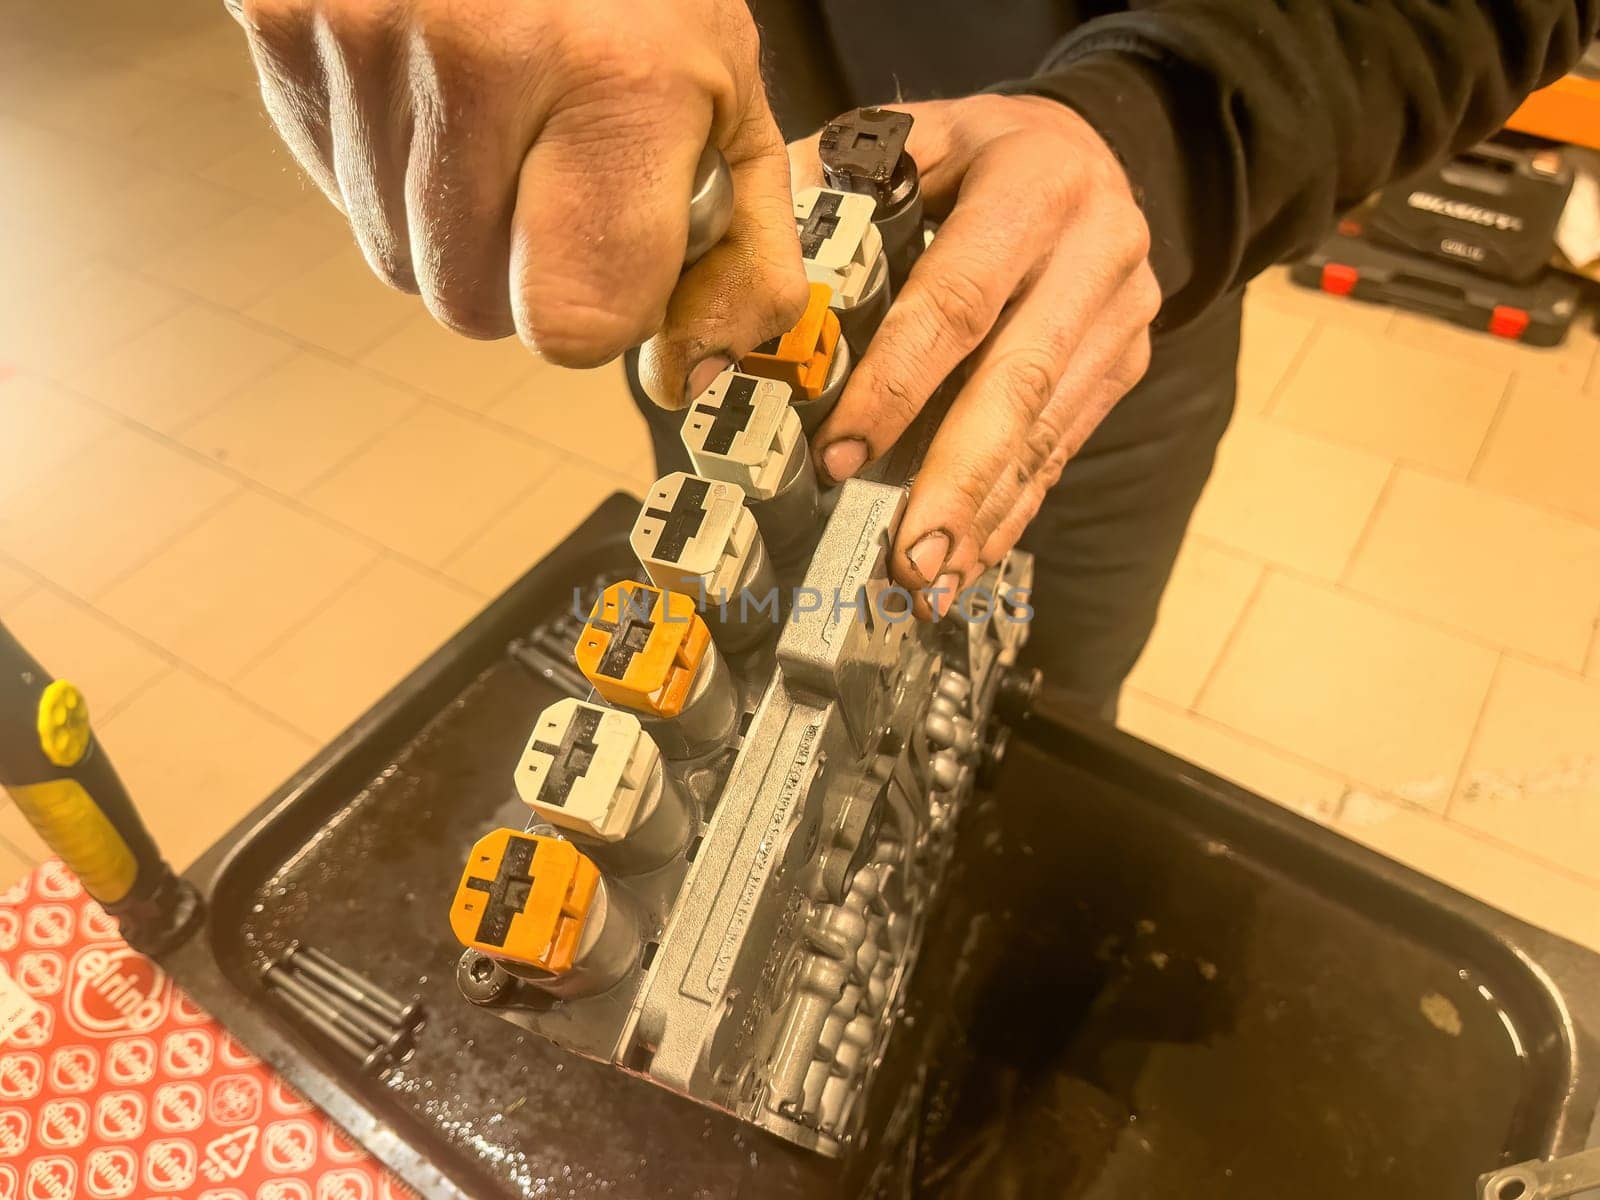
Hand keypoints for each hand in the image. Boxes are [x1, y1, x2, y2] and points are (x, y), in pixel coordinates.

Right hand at [227, 0, 807, 398]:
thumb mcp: (732, 103)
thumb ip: (738, 255)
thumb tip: (688, 375)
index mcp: (618, 84)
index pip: (572, 323)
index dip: (602, 306)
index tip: (619, 249)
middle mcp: (481, 58)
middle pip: (472, 306)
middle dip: (522, 271)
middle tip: (557, 172)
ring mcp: (366, 35)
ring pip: (397, 257)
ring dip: (454, 223)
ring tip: (501, 115)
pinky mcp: (284, 20)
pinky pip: (338, 186)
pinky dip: (391, 165)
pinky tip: (438, 89)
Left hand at [791, 95, 1159, 618]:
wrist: (1093, 149)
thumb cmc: (976, 154)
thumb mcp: (909, 138)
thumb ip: (829, 193)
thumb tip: (741, 286)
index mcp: (1034, 183)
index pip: (957, 299)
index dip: (897, 383)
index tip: (841, 455)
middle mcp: (1096, 249)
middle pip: (1018, 382)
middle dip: (955, 479)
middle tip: (905, 554)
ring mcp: (1121, 314)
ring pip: (1047, 430)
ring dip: (982, 514)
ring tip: (928, 579)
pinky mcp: (1124, 364)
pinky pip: (1064, 448)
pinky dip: (1011, 510)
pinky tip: (968, 560)